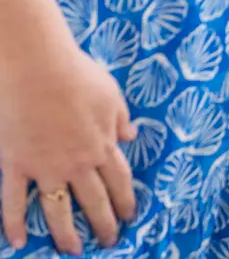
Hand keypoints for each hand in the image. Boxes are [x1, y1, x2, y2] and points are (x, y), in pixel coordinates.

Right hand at [0, 35, 136, 254]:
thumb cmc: (78, 76)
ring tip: (74, 251)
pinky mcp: (17, 165)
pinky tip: (19, 242)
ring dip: (66, 234)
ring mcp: (45, 168)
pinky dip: (15, 223)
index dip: (126, 201)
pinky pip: (14, 201)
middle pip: (95, 201)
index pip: (120, 181)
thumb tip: (130, 136)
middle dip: (104, 224)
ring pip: (59, 209)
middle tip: (109, 242)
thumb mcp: (112, 95)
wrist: (38, 70)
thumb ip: (120, 119)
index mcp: (103, 145)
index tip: (130, 217)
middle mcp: (77, 163)